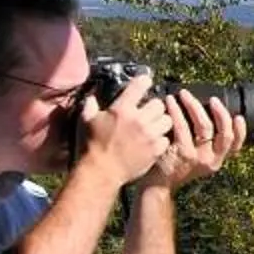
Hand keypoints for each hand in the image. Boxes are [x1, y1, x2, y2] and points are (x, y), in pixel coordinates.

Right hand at [74, 72, 169, 186]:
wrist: (102, 172)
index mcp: (121, 109)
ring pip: (167, 120)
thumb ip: (91, 106)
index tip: (146, 81)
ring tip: (154, 127)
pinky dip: (161, 139)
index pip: (139, 86)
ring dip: (161, 122)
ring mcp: (149, 135)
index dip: (144, 81)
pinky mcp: (155, 149)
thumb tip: (91, 98)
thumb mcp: (87, 122)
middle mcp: (138, 120)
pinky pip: (166, 138)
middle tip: (149, 112)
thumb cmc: (92, 146)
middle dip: (154, 107)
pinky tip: (153, 142)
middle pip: (159, 104)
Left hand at [147, 90, 241, 189]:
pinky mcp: (181, 152)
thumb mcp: (197, 159)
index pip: (236, 146)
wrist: (158, 184)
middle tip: (213, 99)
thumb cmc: (175, 166)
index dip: (241, 130)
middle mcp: (210, 160)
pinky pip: (182, 126)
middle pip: (224, 133)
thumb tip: (209, 115)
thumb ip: (206, 144)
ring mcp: (196, 157)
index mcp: (217, 160)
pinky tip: (170, 102)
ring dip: (195, 106)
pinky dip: (176, 110)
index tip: (238, 116)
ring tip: (184, 94)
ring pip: (204, 126)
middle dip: (220, 112)